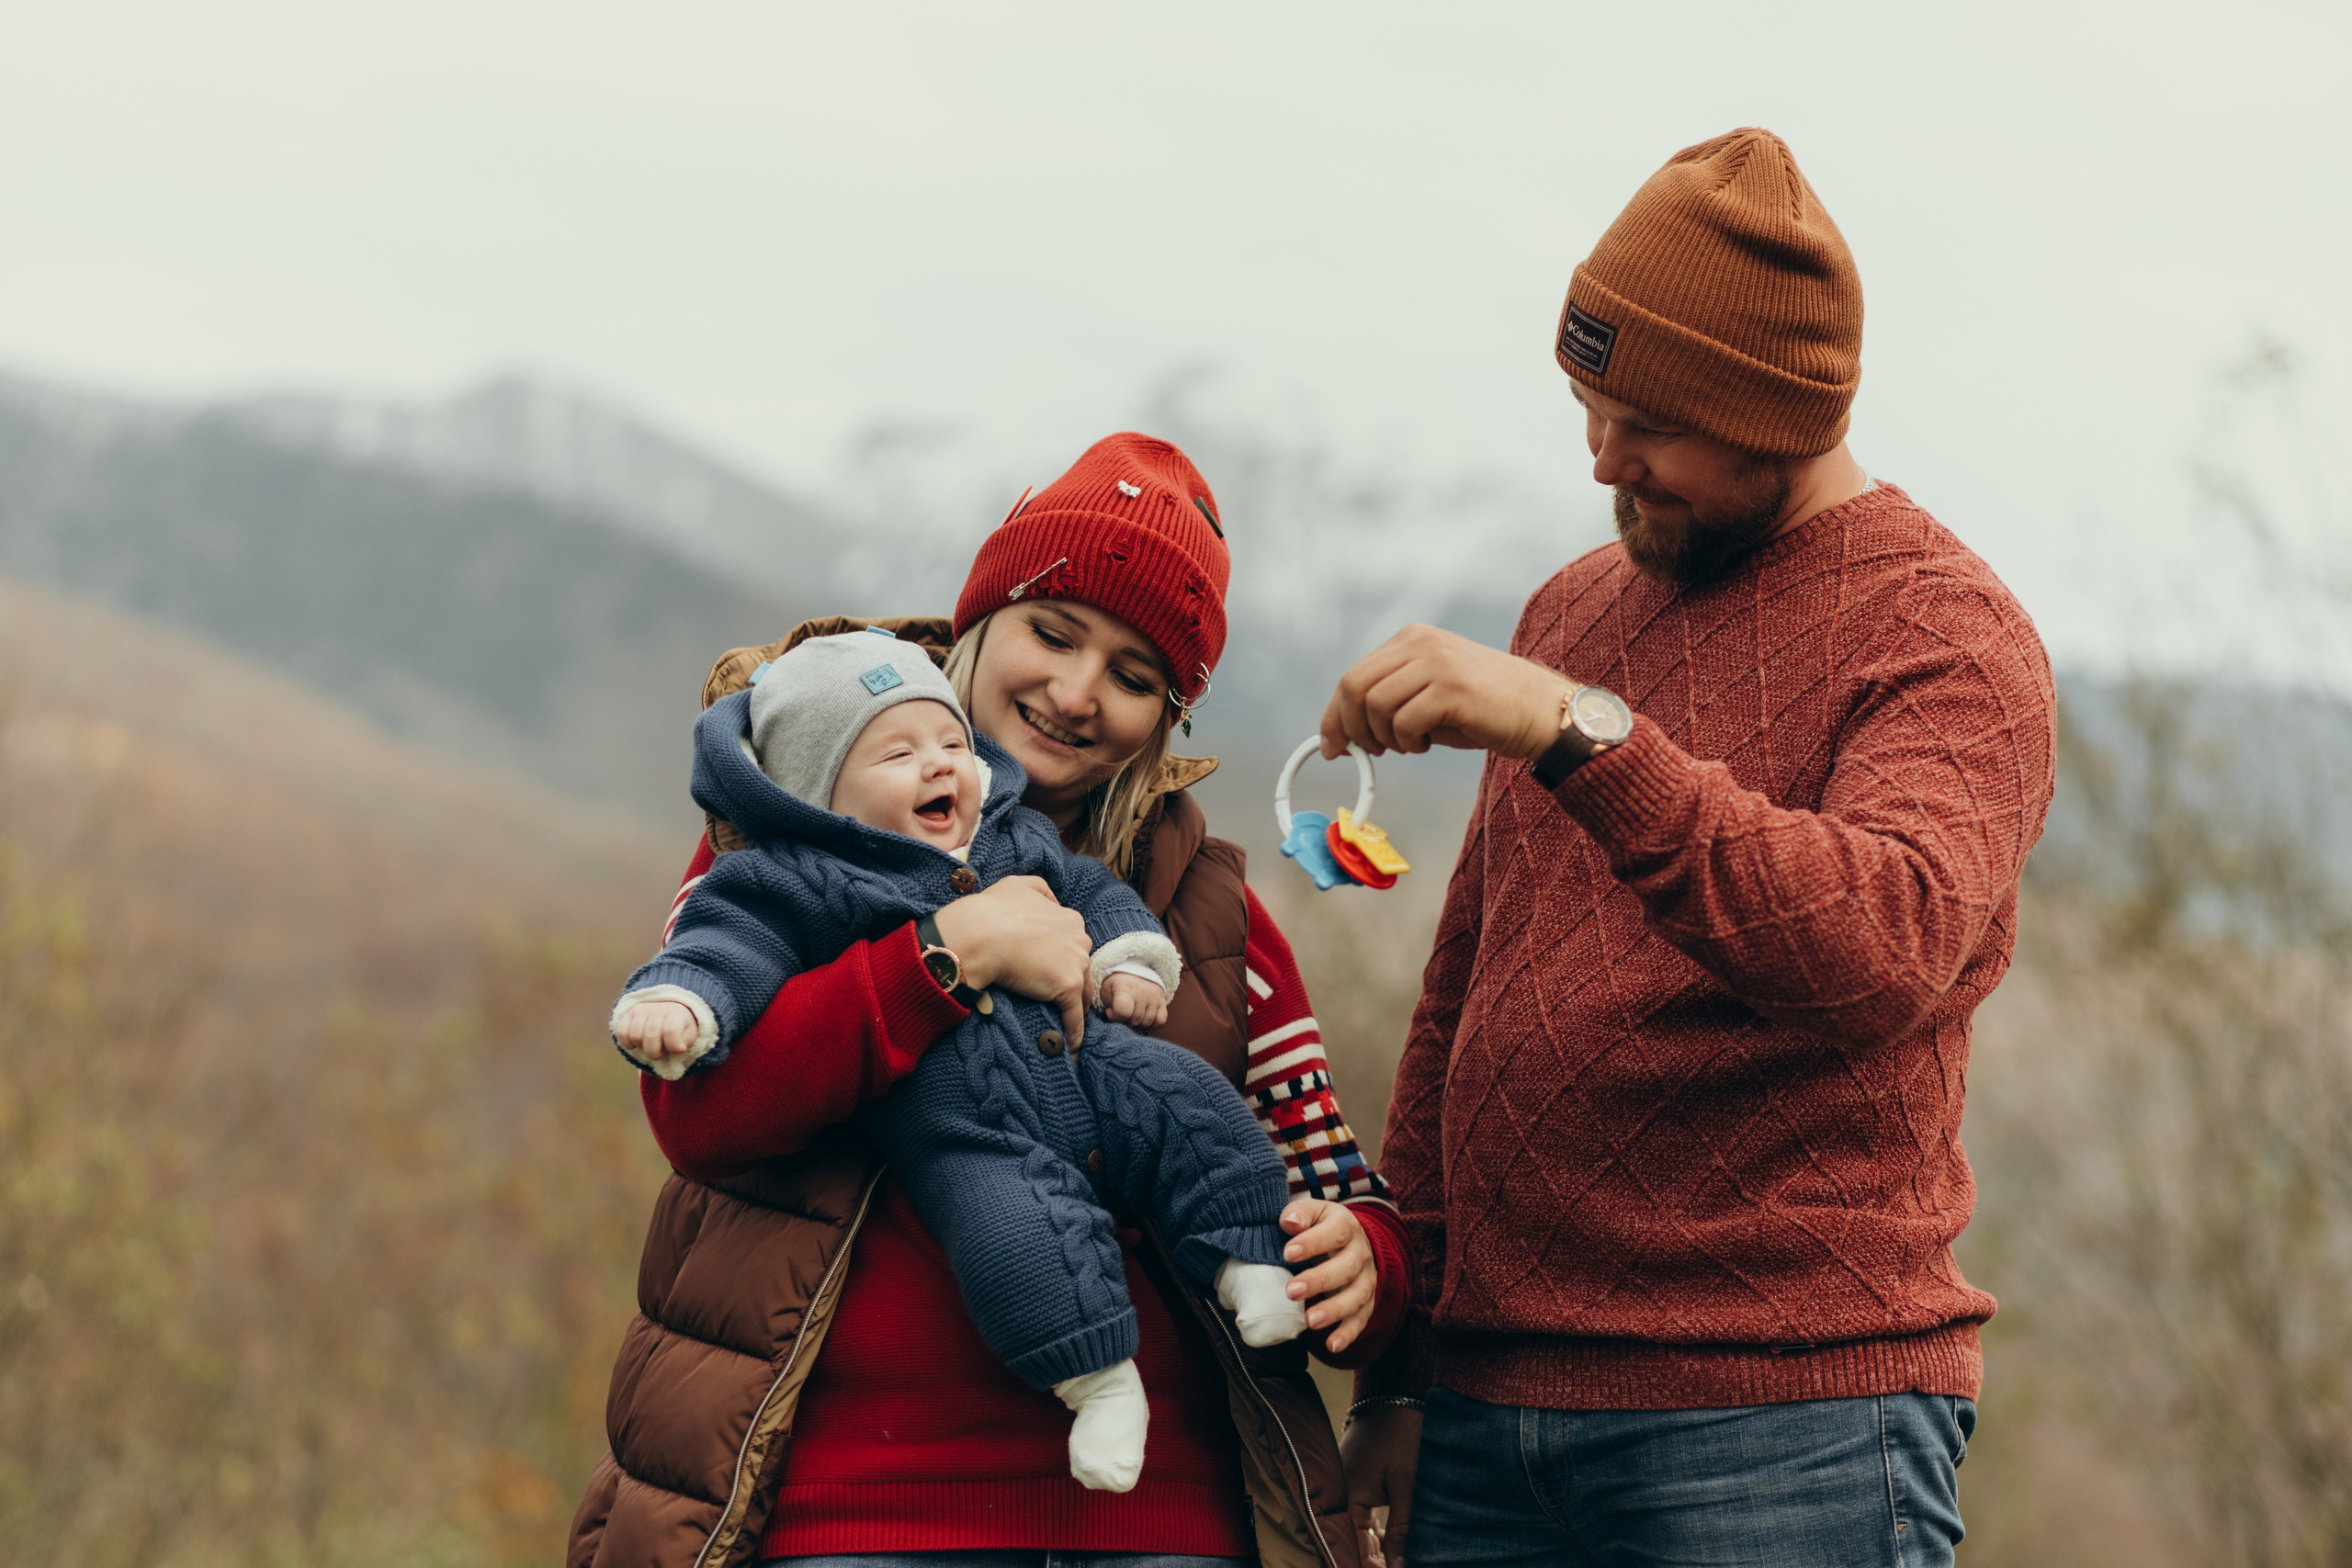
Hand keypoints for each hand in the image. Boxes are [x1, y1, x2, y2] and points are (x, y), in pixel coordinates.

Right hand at [616, 999, 698, 1063]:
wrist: (668, 1010)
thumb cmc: (680, 1028)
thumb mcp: (689, 1035)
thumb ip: (685, 1042)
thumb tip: (679, 1048)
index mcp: (676, 1013)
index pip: (670, 1031)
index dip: (673, 1046)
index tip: (679, 1049)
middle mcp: (658, 1009)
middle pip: (651, 1036)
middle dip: (655, 1052)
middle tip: (661, 1052)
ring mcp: (641, 1010)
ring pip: (635, 1035)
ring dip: (642, 1047)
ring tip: (650, 1045)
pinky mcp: (628, 1014)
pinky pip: (621, 1032)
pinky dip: (627, 1043)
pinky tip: (636, 1044)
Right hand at [931, 874, 1093, 1044]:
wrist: (980, 935)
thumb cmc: (993, 910)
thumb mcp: (1019, 885)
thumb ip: (1041, 891)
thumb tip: (1052, 902)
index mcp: (1070, 918)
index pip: (1073, 944)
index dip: (1063, 958)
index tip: (1052, 970)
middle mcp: (1080, 939)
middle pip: (1081, 967)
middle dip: (1070, 980)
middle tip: (1056, 997)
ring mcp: (1076, 963)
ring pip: (1080, 991)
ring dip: (1074, 1007)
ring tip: (1066, 1022)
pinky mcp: (1067, 987)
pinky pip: (1075, 1015)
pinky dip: (1075, 1032)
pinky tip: (1074, 1046)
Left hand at [1098, 972, 1169, 1028]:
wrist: (1135, 967)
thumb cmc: (1117, 981)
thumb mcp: (1106, 988)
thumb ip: (1108, 1004)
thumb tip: (1116, 1017)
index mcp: (1125, 988)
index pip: (1123, 1012)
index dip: (1114, 1017)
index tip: (1110, 1010)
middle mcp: (1142, 993)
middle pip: (1135, 1020)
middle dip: (1125, 1022)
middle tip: (1120, 1014)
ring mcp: (1154, 997)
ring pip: (1147, 1022)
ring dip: (1137, 1024)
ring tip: (1130, 1016)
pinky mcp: (1162, 1000)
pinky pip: (1161, 1020)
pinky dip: (1153, 1024)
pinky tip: (1143, 1019)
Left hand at [1280, 1199, 1376, 1352]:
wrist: (1351, 1239)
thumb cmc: (1321, 1226)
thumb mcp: (1313, 1212)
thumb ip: (1300, 1214)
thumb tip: (1289, 1222)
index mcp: (1346, 1226)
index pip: (1335, 1232)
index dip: (1313, 1243)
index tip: (1288, 1253)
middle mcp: (1361, 1253)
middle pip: (1347, 1267)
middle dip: (1320, 1281)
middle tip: (1292, 1291)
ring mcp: (1367, 1279)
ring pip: (1358, 1295)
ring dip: (1335, 1310)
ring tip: (1310, 1320)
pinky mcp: (1366, 1302)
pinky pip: (1361, 1319)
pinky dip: (1349, 1333)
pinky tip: (1332, 1345)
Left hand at [1320, 622, 1572, 760]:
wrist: (1541, 711)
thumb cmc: (1483, 710)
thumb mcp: (1429, 696)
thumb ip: (1390, 703)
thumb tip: (1345, 735)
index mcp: (1411, 639)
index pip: (1353, 676)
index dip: (1334, 716)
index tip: (1331, 747)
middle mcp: (1420, 643)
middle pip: (1354, 688)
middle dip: (1352, 730)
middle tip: (1372, 753)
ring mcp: (1436, 662)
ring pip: (1376, 707)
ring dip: (1387, 739)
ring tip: (1413, 744)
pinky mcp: (1451, 688)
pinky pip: (1404, 723)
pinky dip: (1408, 743)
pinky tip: (1429, 744)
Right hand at [1341, 1401, 1422, 1567]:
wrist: (1395, 1395)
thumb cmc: (1403, 1435)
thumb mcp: (1408, 1484)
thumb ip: (1403, 1530)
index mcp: (1349, 1501)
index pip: (1355, 1554)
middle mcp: (1341, 1498)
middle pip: (1354, 1547)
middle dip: (1377, 1563)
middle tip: (1402, 1565)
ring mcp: (1347, 1491)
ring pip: (1359, 1535)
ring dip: (1378, 1553)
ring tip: (1399, 1562)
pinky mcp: (1357, 1485)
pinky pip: (1362, 1520)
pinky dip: (1376, 1536)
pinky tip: (1391, 1547)